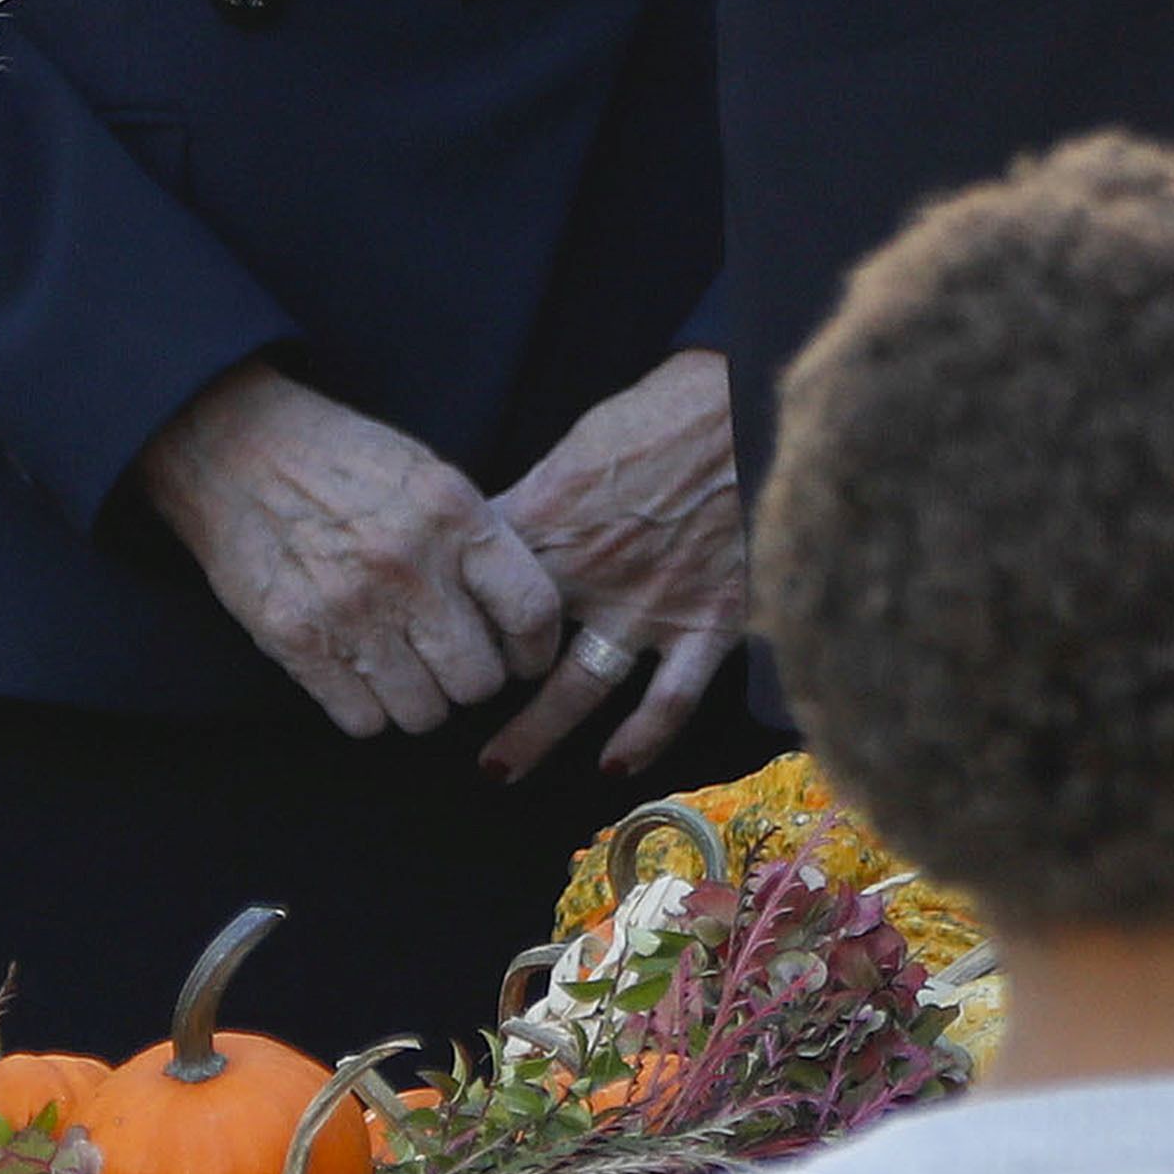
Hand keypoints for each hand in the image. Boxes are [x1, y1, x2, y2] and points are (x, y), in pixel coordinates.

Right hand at [139, 359, 566, 738]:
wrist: (237, 448)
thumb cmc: (344, 460)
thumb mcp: (429, 475)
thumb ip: (477, 541)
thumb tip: (519, 619)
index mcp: (452, 514)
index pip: (531, 609)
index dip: (536, 648)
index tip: (523, 655)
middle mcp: (407, 566)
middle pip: (478, 679)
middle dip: (474, 680)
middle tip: (455, 661)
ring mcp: (349, 608)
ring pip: (423, 712)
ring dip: (420, 699)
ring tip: (404, 664)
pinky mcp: (295, 640)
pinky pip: (362, 720)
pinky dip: (369, 708)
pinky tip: (361, 669)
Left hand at [475, 348, 747, 783]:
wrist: (749, 404)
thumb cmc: (668, 408)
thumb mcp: (582, 441)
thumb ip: (543, 496)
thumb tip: (504, 527)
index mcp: (551, 520)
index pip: (474, 583)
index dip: (444, 612)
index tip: (424, 635)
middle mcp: (590, 572)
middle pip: (509, 647)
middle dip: (468, 684)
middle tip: (436, 713)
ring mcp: (650, 604)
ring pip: (577, 689)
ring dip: (534, 734)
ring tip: (497, 770)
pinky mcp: (707, 621)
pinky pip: (671, 698)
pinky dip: (643, 738)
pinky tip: (614, 767)